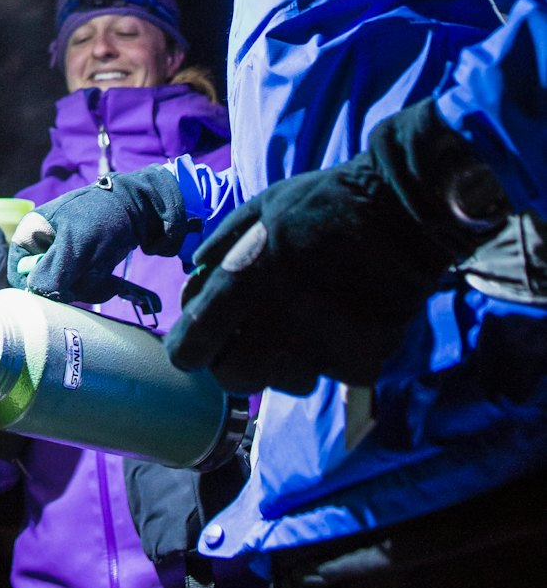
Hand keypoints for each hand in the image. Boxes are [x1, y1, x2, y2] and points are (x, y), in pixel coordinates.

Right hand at [6, 164, 187, 301]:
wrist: (142, 207)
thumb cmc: (103, 216)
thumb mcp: (75, 243)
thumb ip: (53, 271)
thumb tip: (38, 294)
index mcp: (32, 233)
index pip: (19, 272)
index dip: (35, 286)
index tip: (57, 292)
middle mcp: (46, 246)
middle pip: (46, 285)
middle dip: (73, 287)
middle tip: (90, 276)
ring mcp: (67, 256)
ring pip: (70, 289)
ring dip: (91, 287)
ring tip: (105, 273)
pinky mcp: (86, 264)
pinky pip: (88, 286)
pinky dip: (102, 287)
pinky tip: (117, 283)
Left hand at [165, 100, 510, 395]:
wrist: (401, 214)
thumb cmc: (321, 205)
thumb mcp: (257, 211)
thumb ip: (219, 250)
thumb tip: (194, 285)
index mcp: (241, 285)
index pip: (192, 349)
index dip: (186, 351)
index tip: (192, 347)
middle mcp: (276, 326)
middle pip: (232, 378)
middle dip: (230, 363)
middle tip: (243, 339)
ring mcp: (320, 351)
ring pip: (281, 382)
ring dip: (279, 363)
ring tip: (296, 328)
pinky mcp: (360, 364)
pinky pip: (328, 375)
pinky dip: (327, 358)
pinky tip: (336, 324)